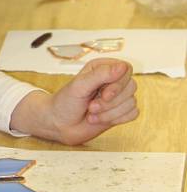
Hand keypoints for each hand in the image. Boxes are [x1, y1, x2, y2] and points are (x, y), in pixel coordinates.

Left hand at [10, 58, 137, 144]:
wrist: (60, 124)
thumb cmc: (65, 102)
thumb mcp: (80, 86)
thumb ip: (101, 75)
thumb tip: (123, 67)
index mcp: (102, 68)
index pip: (126, 69)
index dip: (119, 83)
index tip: (104, 95)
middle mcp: (112, 80)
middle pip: (131, 86)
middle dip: (111, 102)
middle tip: (91, 107)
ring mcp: (117, 97)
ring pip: (132, 102)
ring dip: (110, 113)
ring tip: (92, 113)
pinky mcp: (120, 111)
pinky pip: (133, 114)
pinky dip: (116, 119)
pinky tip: (100, 119)